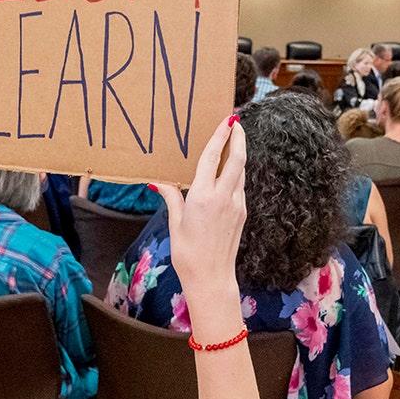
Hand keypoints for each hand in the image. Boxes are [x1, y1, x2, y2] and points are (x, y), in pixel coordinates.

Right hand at [150, 116, 245, 313]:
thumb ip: (172, 198)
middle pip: (237, 159)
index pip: (213, 158)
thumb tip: (158, 182)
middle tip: (235, 123)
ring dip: (239, 153)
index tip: (227, 120)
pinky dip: (236, 172)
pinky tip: (229, 170)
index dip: (220, 136)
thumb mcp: (175, 223)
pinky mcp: (241, 214)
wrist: (211, 278)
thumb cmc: (188, 254)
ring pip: (241, 171)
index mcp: (203, 196)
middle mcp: (223, 197)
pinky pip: (240, 186)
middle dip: (238, 138)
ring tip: (233, 140)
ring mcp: (236, 205)